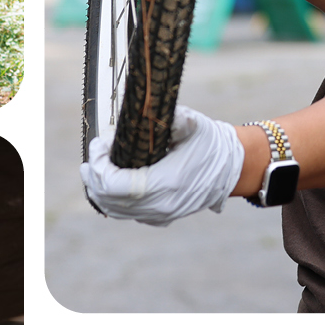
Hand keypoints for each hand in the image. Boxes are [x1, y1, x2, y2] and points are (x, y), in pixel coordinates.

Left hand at [81, 105, 244, 225]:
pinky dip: (113, 202)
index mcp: (166, 183)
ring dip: (100, 191)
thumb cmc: (211, 144)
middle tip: (91, 159)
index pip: (115, 184)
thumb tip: (146, 107)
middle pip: (110, 199)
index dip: (101, 165)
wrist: (233, 168)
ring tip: (92, 172)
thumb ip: (171, 117)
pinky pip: (128, 215)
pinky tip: (108, 186)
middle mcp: (161, 205)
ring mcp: (161, 214)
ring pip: (116, 211)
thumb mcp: (193, 124)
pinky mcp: (162, 217)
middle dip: (95, 177)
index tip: (100, 144)